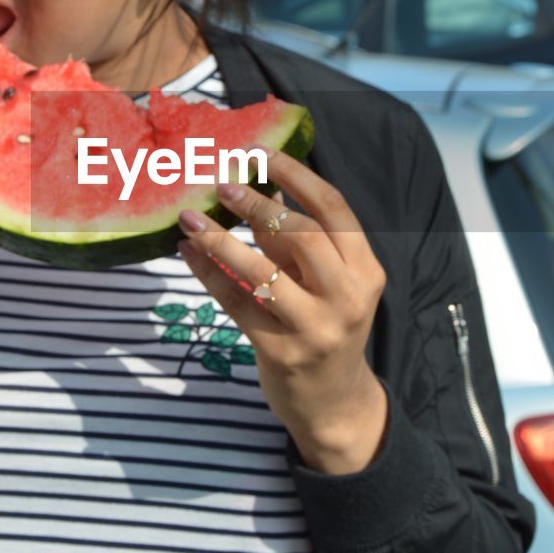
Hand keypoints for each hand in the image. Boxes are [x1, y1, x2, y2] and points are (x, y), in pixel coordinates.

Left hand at [177, 150, 387, 473]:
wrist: (332, 400)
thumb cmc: (324, 323)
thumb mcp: (324, 279)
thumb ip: (295, 237)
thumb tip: (260, 182)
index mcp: (365, 269)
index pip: (334, 209)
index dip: (296, 175)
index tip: (258, 152)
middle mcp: (347, 297)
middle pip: (303, 237)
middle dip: (258, 206)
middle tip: (221, 184)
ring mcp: (315, 328)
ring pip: (263, 274)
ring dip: (220, 241)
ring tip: (189, 219)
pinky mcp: (281, 352)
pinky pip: (237, 303)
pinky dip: (208, 274)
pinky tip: (188, 252)